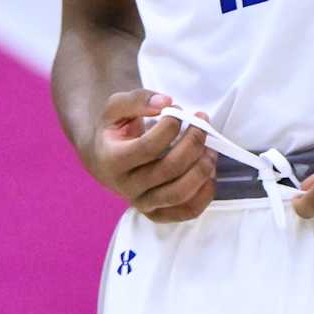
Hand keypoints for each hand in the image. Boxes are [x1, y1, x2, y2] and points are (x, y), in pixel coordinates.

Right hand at [83, 90, 217, 223]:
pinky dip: (205, 193)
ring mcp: (143, 203)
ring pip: (180, 193)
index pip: (148, 147)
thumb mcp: (116, 108)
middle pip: (169, 169)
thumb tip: (166, 102)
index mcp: (113, 160)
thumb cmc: (114, 132)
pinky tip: (208, 170)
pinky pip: (187, 211)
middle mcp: (127, 187)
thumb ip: (138, 100)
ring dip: (202, 167)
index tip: (178, 110)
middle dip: (193, 142)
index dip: (170, 126)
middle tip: (202, 123)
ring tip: (210, 147)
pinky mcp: (158, 214)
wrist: (104, 161)